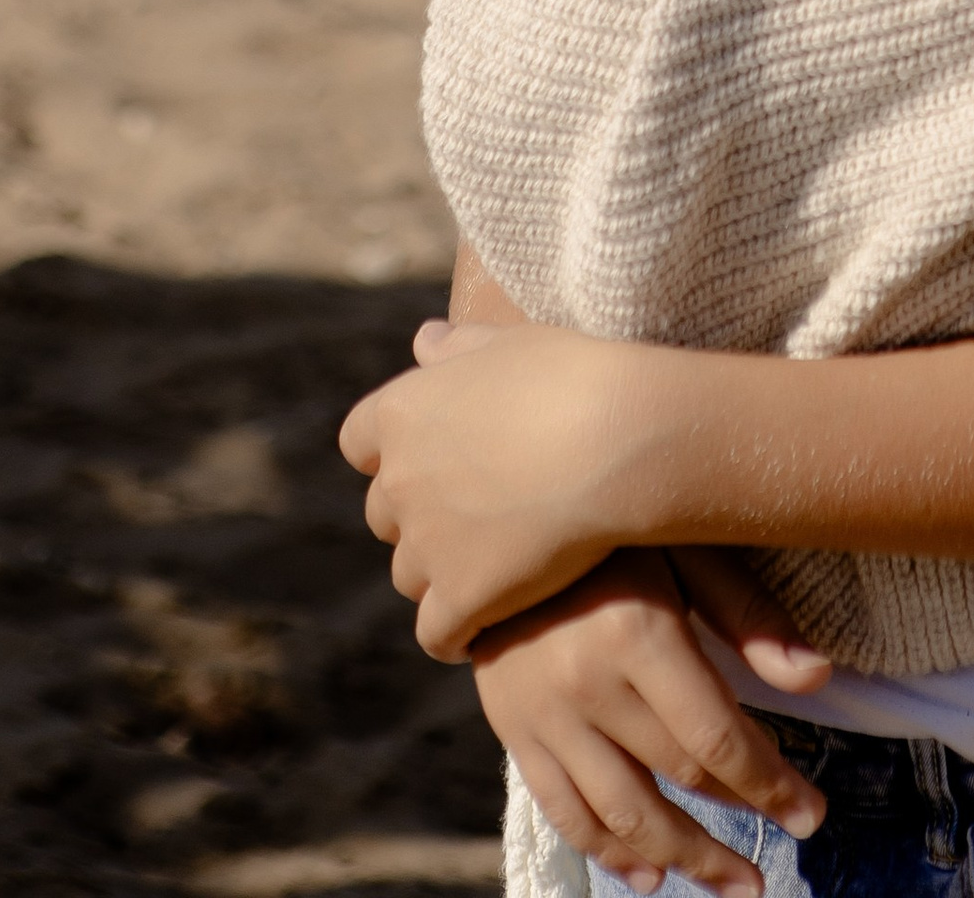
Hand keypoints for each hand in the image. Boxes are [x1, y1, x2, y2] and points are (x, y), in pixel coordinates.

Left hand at [341, 315, 649, 656]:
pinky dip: (458, 633)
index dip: (393, 452)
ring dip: (441, 575)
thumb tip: (424, 340)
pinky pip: (439, 633)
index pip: (359, 442)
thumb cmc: (572, 377)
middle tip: (476, 516)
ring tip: (492, 570)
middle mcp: (399, 480)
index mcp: (402, 412)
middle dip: (419, 517)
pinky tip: (488, 626)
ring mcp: (426, 545)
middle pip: (385, 515)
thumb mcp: (510, 343)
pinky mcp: (459, 598)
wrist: (614, 438)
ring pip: (411, 576)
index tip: (435, 456)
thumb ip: (459, 347)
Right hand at [472, 550, 827, 897]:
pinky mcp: (514, 732)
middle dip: (736, 825)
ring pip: (621, 812)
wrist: (495, 526)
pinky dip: (608, 851)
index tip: (811, 816)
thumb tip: (818, 678)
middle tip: (776, 867)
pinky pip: (564, 810)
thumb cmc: (612, 531)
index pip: (715, 736)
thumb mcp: (686, 545)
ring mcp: (545, 715)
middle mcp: (588, 683)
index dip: (769, 785)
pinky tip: (648, 875)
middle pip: (675, 778)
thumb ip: (748, 614)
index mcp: (638, 631)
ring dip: (682, 858)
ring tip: (731, 884)